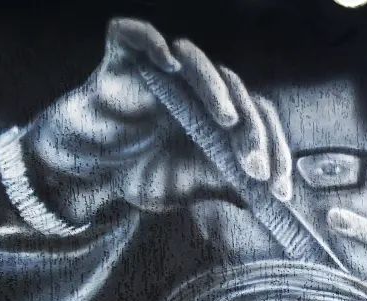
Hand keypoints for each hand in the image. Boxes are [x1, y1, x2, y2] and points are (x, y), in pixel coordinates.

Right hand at [23, 18, 292, 224]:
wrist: (87, 172)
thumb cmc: (141, 173)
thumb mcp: (191, 187)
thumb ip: (227, 186)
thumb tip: (269, 201)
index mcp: (217, 114)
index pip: (258, 120)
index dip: (275, 152)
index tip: (279, 191)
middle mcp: (194, 87)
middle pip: (236, 91)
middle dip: (253, 133)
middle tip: (256, 170)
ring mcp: (160, 71)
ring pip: (196, 60)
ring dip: (216, 88)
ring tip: (228, 122)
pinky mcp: (122, 58)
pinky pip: (134, 34)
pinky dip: (152, 43)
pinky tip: (168, 65)